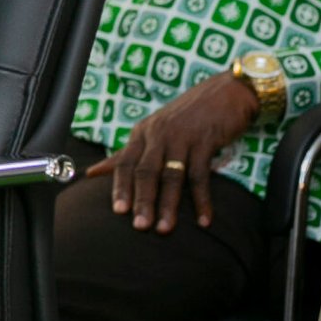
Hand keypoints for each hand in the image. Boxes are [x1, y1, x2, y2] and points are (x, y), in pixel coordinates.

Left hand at [85, 70, 259, 232]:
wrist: (227, 91)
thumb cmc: (187, 116)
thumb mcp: (154, 130)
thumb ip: (126, 153)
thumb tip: (93, 172)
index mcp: (143, 132)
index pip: (125, 162)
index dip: (121, 186)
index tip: (118, 211)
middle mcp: (159, 133)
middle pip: (146, 171)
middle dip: (142, 200)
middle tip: (140, 226)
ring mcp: (182, 136)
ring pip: (171, 175)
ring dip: (168, 204)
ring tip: (165, 228)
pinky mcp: (205, 140)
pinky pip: (201, 175)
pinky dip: (202, 200)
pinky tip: (204, 220)